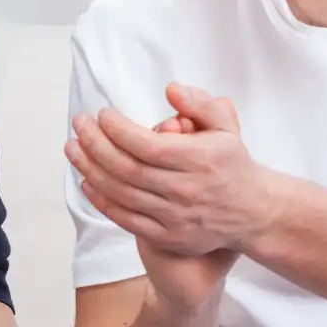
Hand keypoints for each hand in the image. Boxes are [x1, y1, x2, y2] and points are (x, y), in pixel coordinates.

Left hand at [65, 83, 270, 309]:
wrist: (253, 213)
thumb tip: (170, 88)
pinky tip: (86, 180)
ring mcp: (175, 218)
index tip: (101, 114)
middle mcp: (186, 190)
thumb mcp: (226, 127)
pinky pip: (126, 219)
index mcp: (200, 160)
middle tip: (78, 124)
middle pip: (128, 169)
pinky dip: (102, 200)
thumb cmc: (232, 163)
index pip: (148, 145)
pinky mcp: (168, 237)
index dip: (118, 129)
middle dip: (95, 144)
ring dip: (91, 169)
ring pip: (122, 193)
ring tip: (72, 147)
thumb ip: (200, 104)